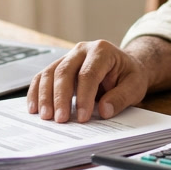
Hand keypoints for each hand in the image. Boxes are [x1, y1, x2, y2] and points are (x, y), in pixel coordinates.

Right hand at [26, 40, 149, 122]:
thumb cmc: (129, 75)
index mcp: (102, 51)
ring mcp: (68, 57)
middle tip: (60, 119)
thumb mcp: (135, 86)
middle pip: (64, 71)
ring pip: (49, 73)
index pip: (88, 74)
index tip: (83, 117)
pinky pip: (42, 77)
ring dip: (44, 96)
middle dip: (60, 97)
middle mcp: (82, 50)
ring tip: (45, 117)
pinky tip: (34, 108)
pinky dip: (36, 92)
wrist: (124, 66)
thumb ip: (121, 97)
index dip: (84, 96)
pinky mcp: (59, 66)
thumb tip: (104, 110)